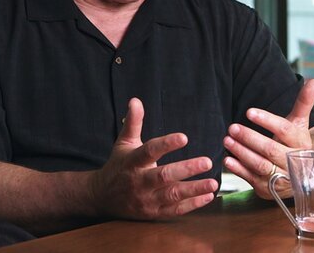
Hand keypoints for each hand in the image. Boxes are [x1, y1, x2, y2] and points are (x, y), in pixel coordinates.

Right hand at [88, 98, 216, 219]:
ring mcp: (146, 199)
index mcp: (133, 161)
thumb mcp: (124, 143)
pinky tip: (208, 196)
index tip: (184, 137)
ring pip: (172, 195)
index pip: (150, 151)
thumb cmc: (118, 165)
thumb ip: (133, 123)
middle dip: (186, 169)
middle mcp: (139, 181)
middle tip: (208, 161)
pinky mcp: (152, 213)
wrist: (101, 197)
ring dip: (194, 189)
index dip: (166, 144)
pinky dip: (192, 205)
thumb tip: (136, 100)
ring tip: (213, 183)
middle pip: (163, 176)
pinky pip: (174, 210)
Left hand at [223, 79, 313, 198]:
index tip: (249, 112)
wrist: (304, 174)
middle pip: (270, 149)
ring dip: (242, 153)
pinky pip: (252, 179)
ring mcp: (280, 177)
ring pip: (260, 165)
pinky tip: (228, 159)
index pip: (284, 130)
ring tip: (227, 140)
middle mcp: (292, 161)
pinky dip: (239, 170)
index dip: (267, 121)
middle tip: (232, 127)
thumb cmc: (296, 142)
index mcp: (300, 142)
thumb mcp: (300, 123)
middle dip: (250, 138)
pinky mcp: (269, 189)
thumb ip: (304, 102)